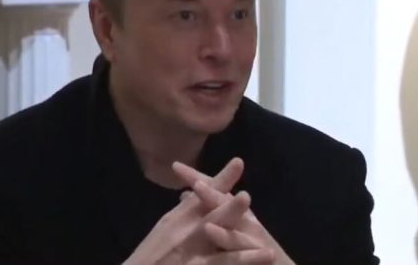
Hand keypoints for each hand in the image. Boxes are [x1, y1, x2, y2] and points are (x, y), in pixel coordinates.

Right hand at [124, 159, 273, 264]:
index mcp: (177, 220)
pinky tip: (258, 263)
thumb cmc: (149, 255)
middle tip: (246, 197)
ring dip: (241, 253)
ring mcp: (188, 257)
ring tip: (267, 252)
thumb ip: (184, 211)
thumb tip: (194, 193)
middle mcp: (182, 236)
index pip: (202, 196)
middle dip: (229, 210)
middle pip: (210, 221)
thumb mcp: (165, 229)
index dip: (221, 181)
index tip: (238, 163)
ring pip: (216, 255)